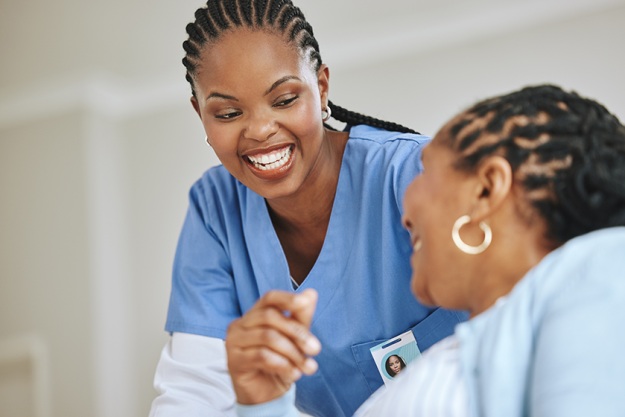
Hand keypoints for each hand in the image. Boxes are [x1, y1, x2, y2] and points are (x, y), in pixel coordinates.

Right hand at [225, 289, 320, 404]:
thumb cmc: (280, 362)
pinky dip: (283, 364)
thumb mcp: (295, 339)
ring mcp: (233, 342)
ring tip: (307, 367)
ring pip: (267, 337)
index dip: (287, 298)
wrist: (267, 395)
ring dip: (293, 353)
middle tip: (315, 349)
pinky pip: (261, 356)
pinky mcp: (233, 361)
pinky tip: (294, 374)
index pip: (269, 298)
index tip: (305, 304)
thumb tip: (311, 294)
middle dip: (297, 332)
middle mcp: (240, 324)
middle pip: (270, 317)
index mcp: (255, 315)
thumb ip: (301, 317)